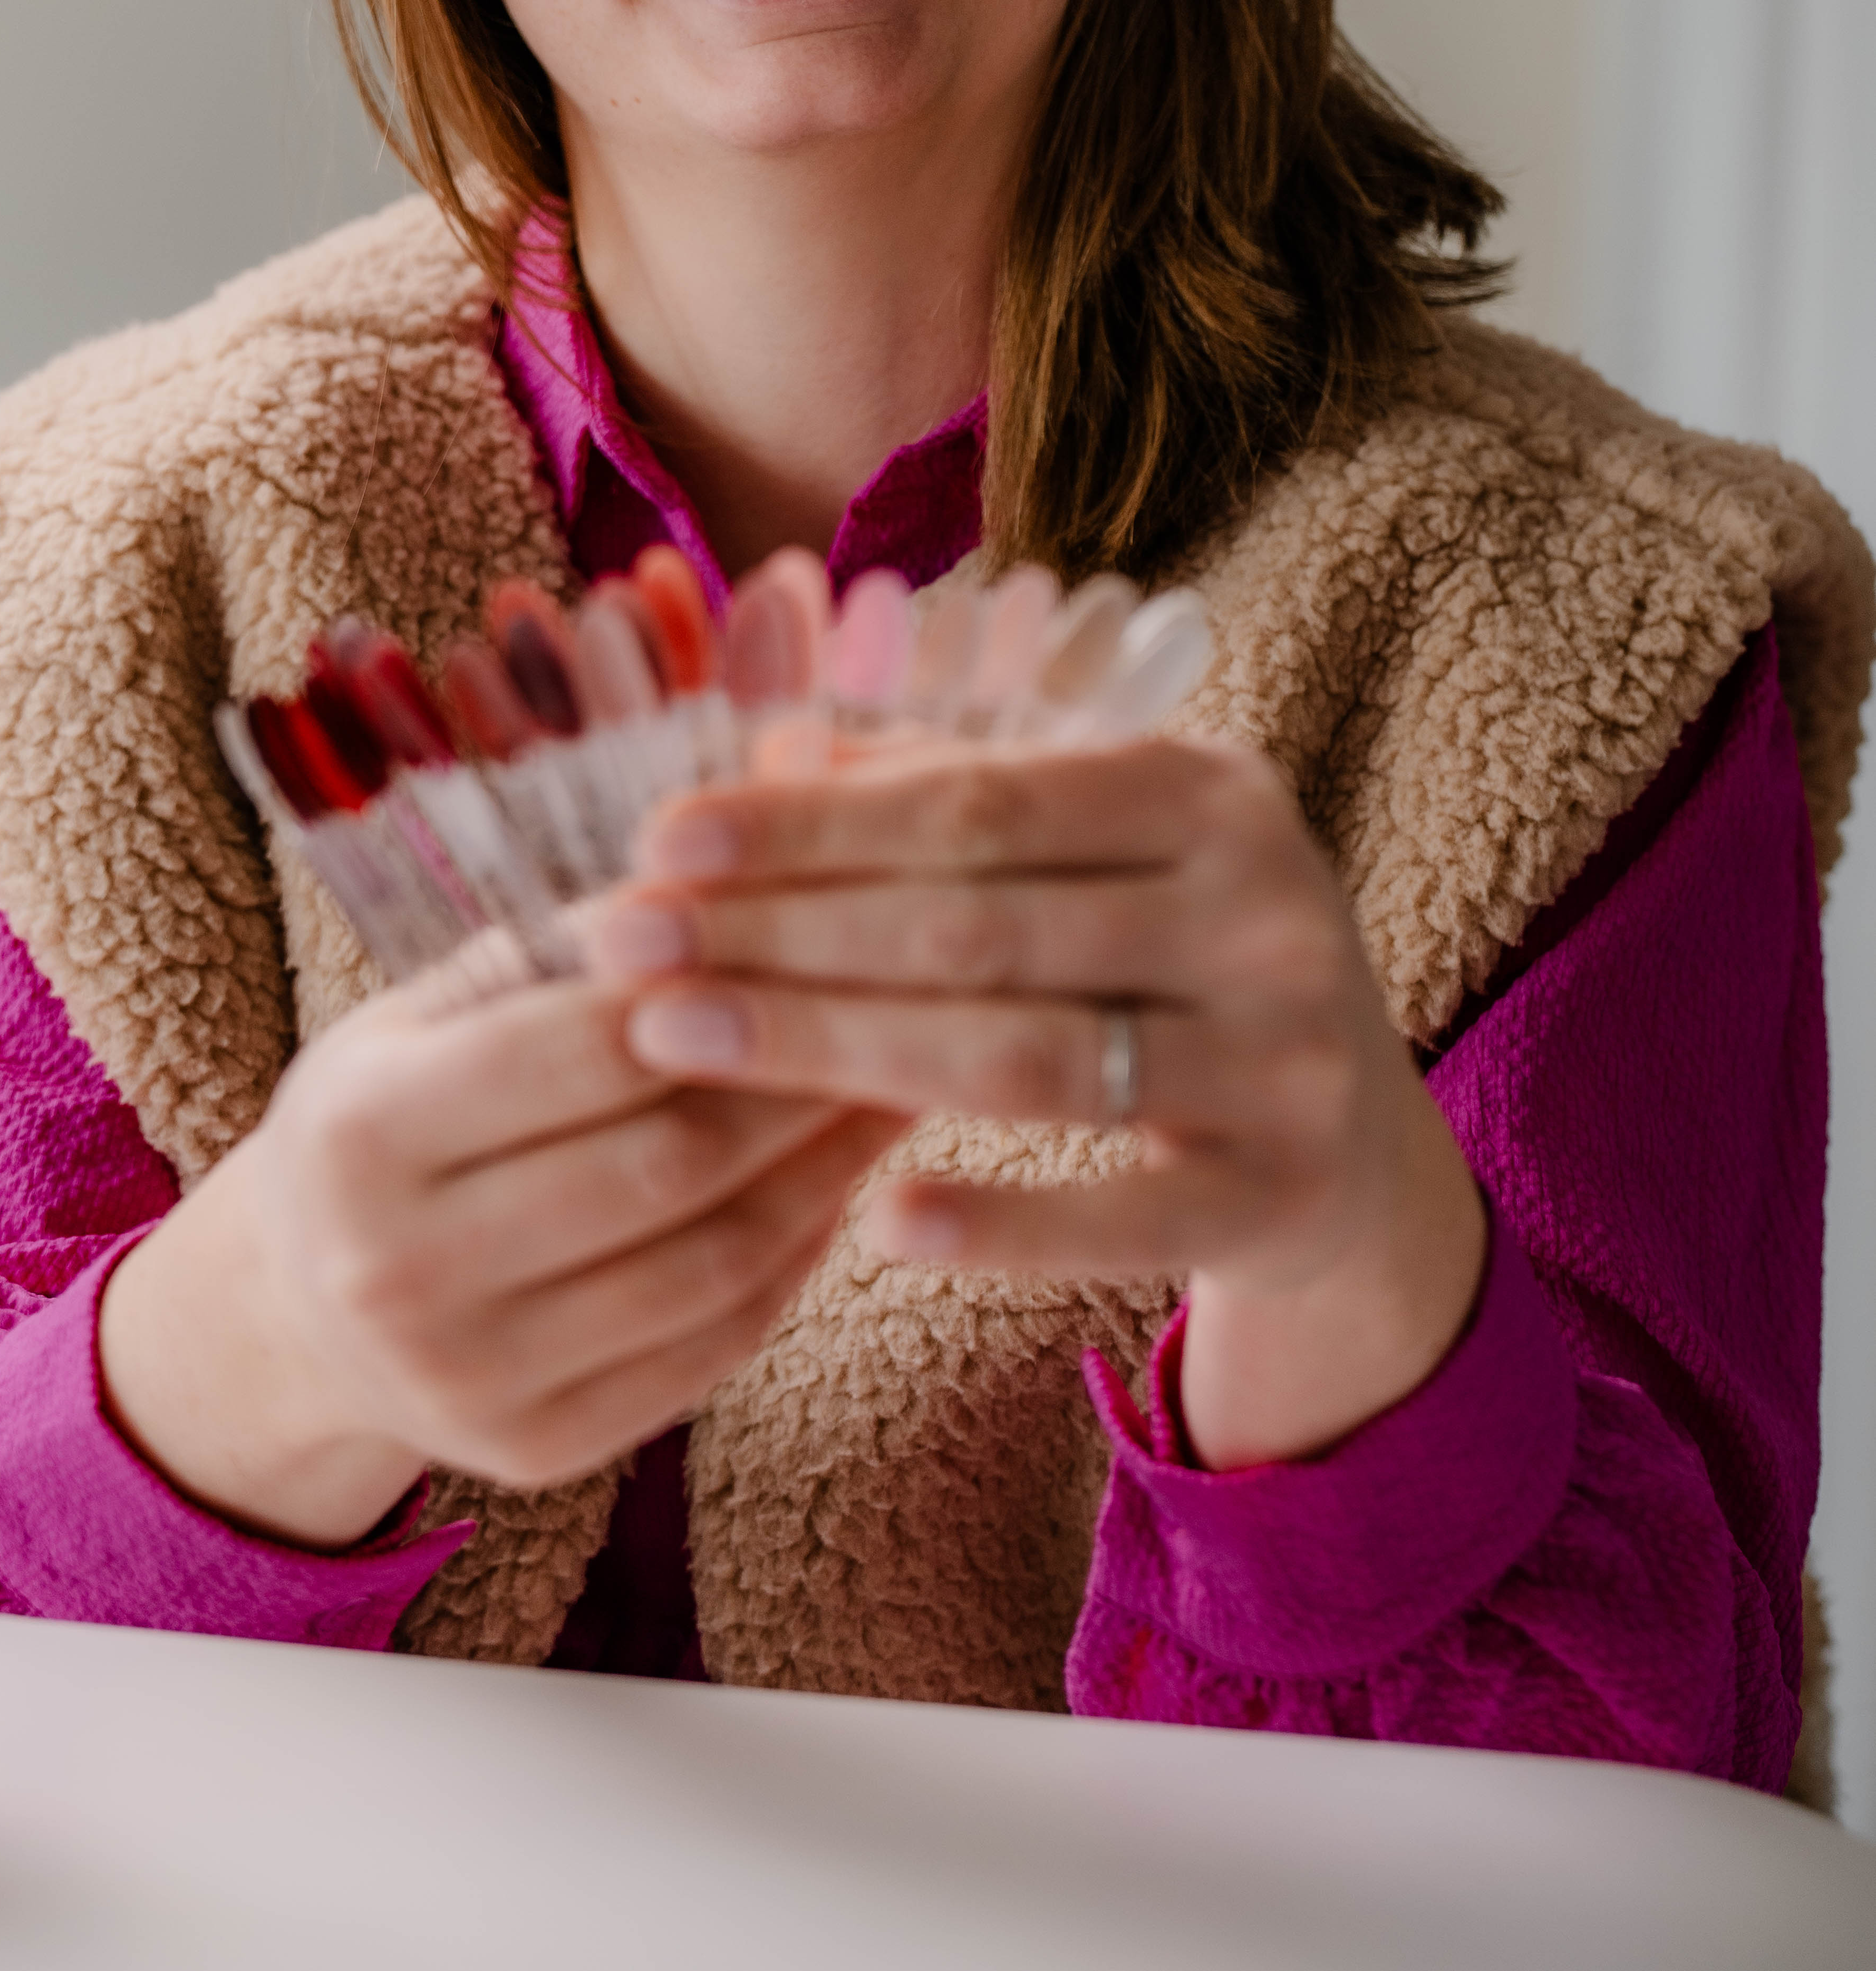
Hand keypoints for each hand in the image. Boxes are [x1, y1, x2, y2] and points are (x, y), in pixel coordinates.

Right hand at [99, 969, 902, 1548]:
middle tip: (898, 1009)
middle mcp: (398, 1268)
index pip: (584, 1046)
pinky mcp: (535, 1452)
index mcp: (361, 1130)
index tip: (816, 929)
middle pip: (665, 1161)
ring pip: (711, 1262)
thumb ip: (566, 943)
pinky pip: (711, 1347)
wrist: (300, 1309)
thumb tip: (731, 838)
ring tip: (892, 1091)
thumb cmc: (391, 1115)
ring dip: (824, 1173)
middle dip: (801, 1079)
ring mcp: (466, 1378)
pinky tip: (834, 1191)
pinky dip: (793, 1262)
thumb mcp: (431, 1010)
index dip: (716, 986)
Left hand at [599, 736, 1488, 1471]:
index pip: (973, 801)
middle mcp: (1264, 909)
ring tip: (673, 1042)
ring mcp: (1286, 1058)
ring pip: (1026, 1060)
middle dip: (780, 935)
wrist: (1350, 1128)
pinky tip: (876, 1220)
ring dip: (833, 1050)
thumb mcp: (1083, 846)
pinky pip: (1124, 1218)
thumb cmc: (1160, 950)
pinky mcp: (1283, 1193)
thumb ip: (938, 793)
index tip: (660, 838)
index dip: (811, 821)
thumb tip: (768, 749)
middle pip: (978, 928)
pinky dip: (1003, 1221)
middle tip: (621, 944)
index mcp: (1205, 790)